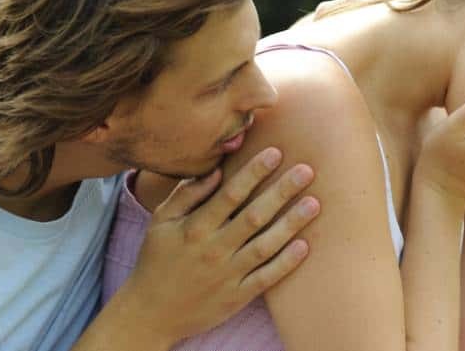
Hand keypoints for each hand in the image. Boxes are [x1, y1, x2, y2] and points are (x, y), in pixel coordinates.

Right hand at [118, 148, 320, 344]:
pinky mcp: (236, 297)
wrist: (150, 313)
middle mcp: (213, 250)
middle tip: (307, 170)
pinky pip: (266, 278)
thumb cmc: (157, 259)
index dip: (253, 173)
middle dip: (281, 191)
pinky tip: (305, 246)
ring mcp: (227, 275)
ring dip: (291, 224)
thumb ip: (187, 194)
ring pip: (265, 246)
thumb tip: (216, 170)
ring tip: (314, 203)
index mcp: (195, 228)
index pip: (230, 195)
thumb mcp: (161, 222)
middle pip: (254, 216)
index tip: (275, 152)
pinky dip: (286, 263)